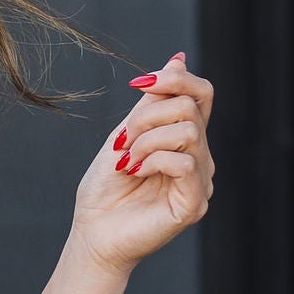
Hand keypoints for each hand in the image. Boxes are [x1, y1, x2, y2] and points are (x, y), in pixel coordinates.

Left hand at [70, 51, 214, 274]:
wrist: (92, 234)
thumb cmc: (105, 189)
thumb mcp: (126, 134)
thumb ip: (152, 102)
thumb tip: (178, 58)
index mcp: (185, 139)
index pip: (201, 92)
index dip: (173, 78)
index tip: (137, 84)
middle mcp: (200, 157)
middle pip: (191, 107)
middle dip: (148, 114)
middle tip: (122, 140)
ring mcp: (201, 181)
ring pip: (188, 131)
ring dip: (147, 139)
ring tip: (127, 161)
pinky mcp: (195, 203)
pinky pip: (185, 162)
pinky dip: (153, 160)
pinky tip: (136, 174)